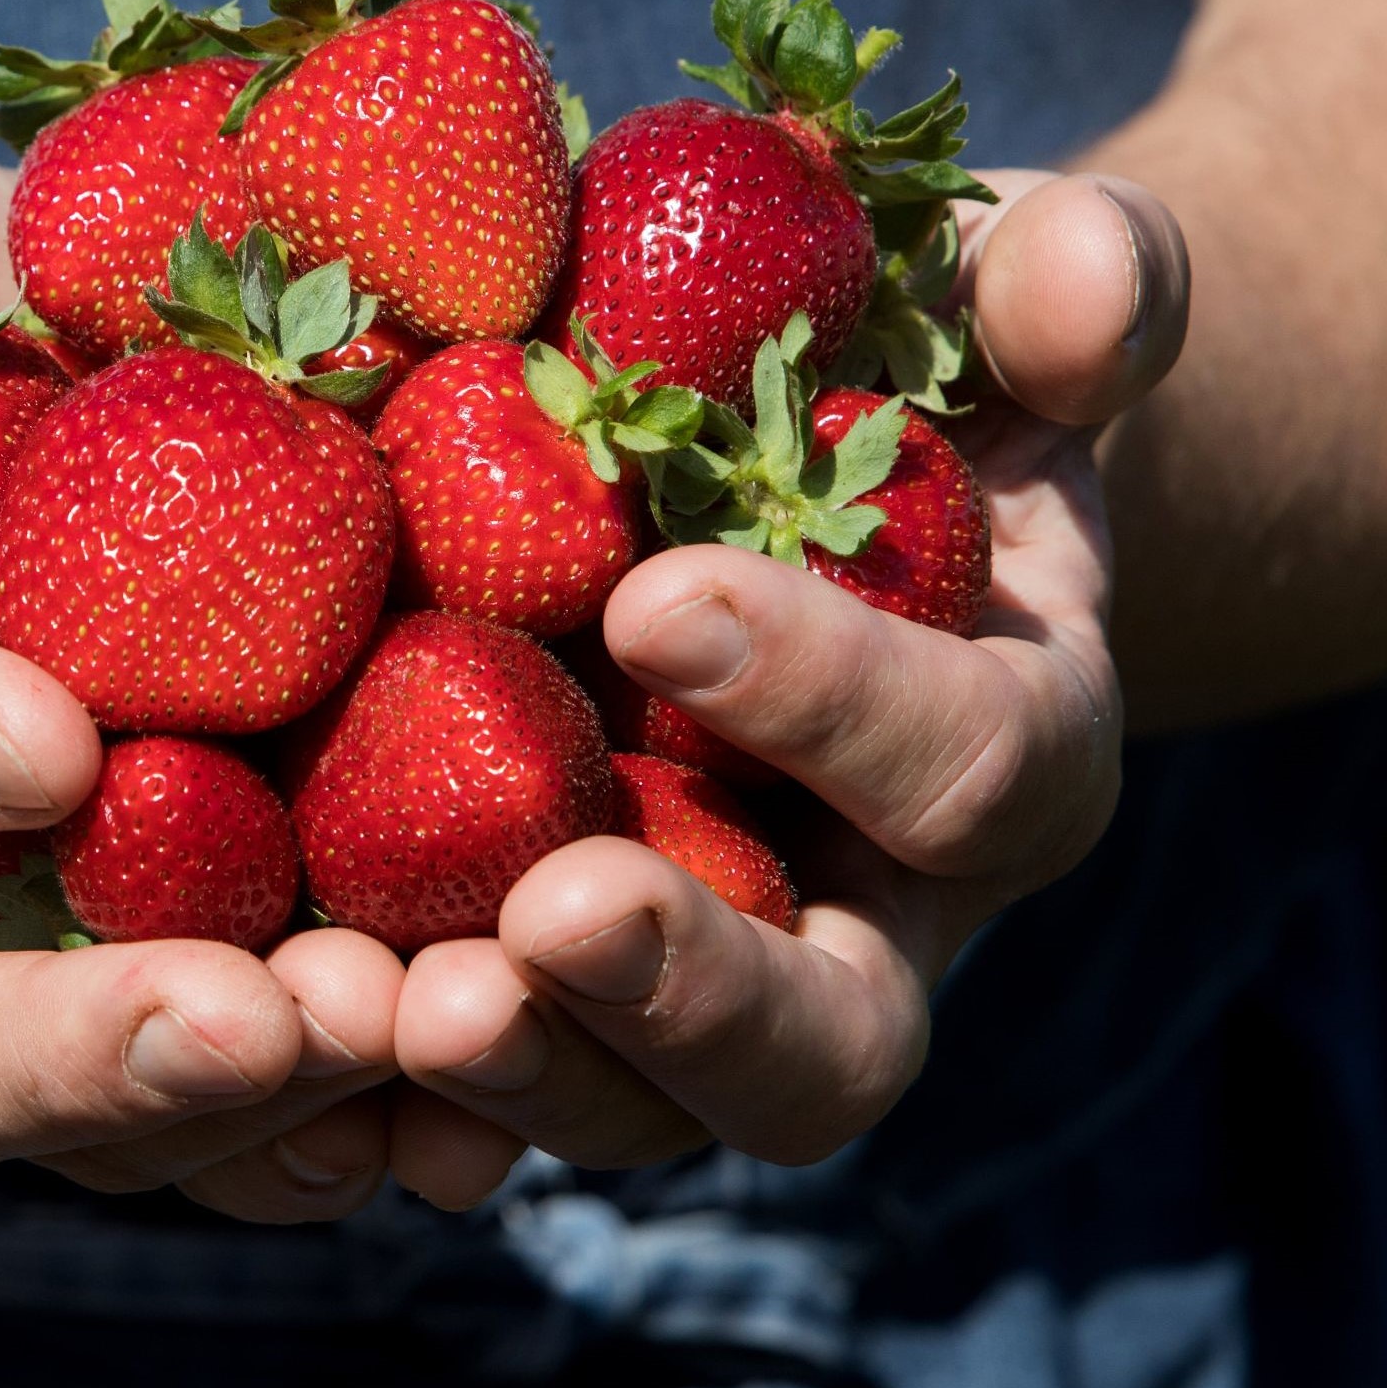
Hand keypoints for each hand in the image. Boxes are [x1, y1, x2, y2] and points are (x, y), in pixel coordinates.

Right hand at [0, 145, 406, 1221]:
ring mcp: (63, 987)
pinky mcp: (234, 1004)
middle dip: (89, 1054)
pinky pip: (290, 1136)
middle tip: (263, 1014)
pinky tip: (505, 1092)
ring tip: (437, 1024)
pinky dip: (395, 1126)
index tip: (49, 735)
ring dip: (283, 1109)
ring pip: (128, 1136)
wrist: (74, 450)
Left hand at [387, 170, 1189, 1207]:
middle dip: (695, 996)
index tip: (658, 597)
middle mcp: (870, 919)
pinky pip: (483, 1112)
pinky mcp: (547, 1009)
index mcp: (1004, 751)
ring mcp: (697, 991)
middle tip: (550, 916)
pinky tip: (299, 1076)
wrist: (778, 491)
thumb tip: (1087, 269)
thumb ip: (1066, 288)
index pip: (962, 764)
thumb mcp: (989, 314)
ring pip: (644, 1107)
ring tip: (394, 1008)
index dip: (830, 696)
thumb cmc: (897, 373)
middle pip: (829, 1042)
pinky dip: (398, 1117)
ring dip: (529, 1074)